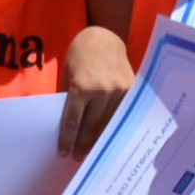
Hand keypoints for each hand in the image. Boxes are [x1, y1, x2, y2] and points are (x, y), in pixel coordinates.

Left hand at [59, 25, 133, 155]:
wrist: (103, 37)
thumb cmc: (79, 54)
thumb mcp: (67, 74)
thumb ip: (69, 97)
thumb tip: (69, 125)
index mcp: (81, 86)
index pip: (72, 121)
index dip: (67, 139)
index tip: (63, 153)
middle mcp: (101, 90)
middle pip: (91, 126)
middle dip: (83, 144)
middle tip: (77, 157)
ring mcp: (119, 90)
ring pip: (108, 123)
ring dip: (99, 139)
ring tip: (91, 152)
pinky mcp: (130, 90)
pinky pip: (121, 114)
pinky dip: (114, 126)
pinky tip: (109, 137)